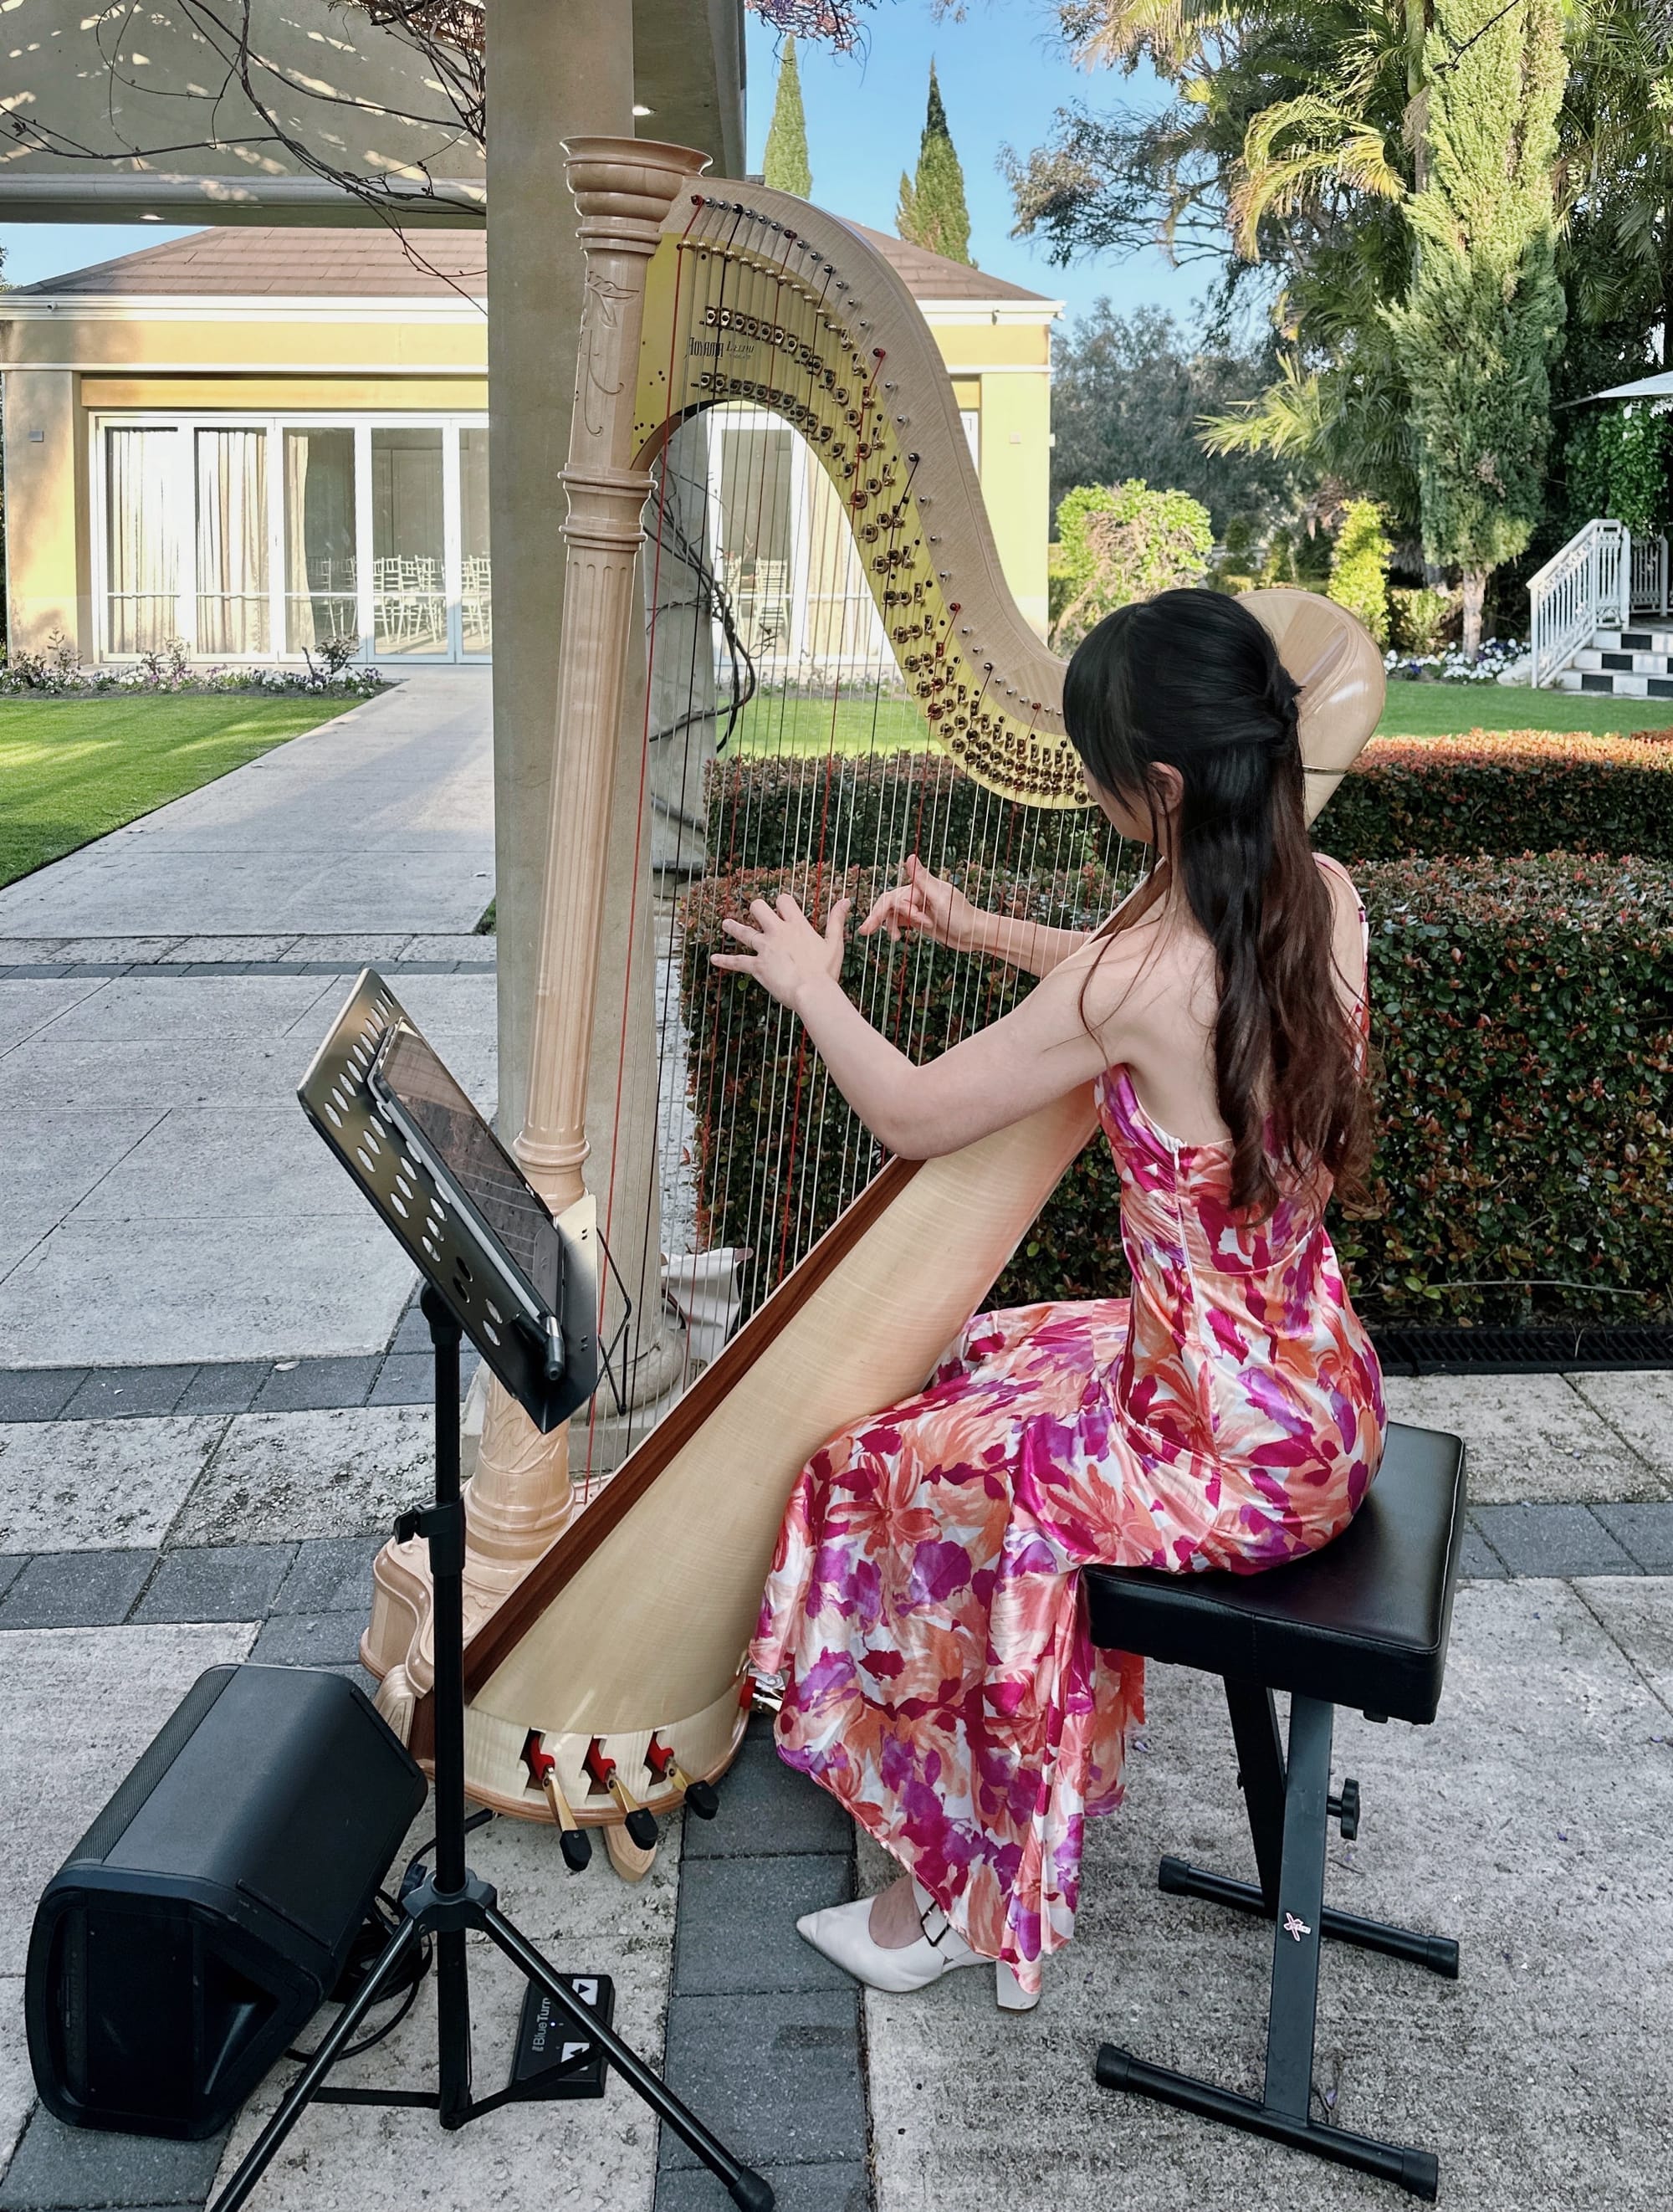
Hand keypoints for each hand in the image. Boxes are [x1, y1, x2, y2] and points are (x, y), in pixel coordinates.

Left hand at [712, 892, 851, 1012]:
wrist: (812, 991)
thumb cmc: (826, 971)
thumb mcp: (834, 943)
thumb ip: (836, 920)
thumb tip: (845, 900)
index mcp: (797, 925)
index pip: (784, 901)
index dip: (782, 902)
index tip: (782, 907)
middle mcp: (778, 932)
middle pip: (759, 908)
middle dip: (757, 908)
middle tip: (756, 913)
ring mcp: (765, 948)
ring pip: (743, 931)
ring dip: (733, 927)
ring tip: (726, 924)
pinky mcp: (757, 966)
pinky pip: (737, 961)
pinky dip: (725, 961)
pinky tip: (714, 959)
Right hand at [858, 855, 981, 953]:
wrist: (975, 934)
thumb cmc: (962, 916)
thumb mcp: (941, 898)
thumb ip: (922, 878)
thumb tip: (910, 856)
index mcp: (921, 887)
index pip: (897, 898)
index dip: (900, 913)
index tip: (917, 925)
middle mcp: (917, 894)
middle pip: (889, 903)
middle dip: (877, 917)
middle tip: (863, 931)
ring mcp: (918, 906)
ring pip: (892, 912)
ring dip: (886, 924)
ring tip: (887, 938)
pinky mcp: (919, 919)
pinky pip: (900, 920)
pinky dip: (894, 927)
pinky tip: (896, 937)